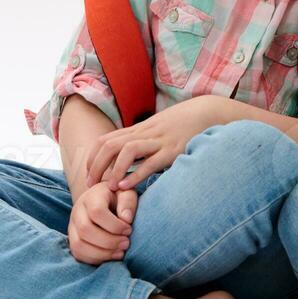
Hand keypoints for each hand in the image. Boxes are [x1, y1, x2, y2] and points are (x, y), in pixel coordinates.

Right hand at [67, 183, 137, 264]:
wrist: (103, 201)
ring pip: (79, 245)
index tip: (129, 229)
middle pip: (85, 230)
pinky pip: (78, 254)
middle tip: (126, 243)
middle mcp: (77, 211)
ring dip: (102, 253)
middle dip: (109, 241)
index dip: (114, 225)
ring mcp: (72, 227)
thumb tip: (126, 219)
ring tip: (120, 252)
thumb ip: (127, 203)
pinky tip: (111, 256)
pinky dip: (96, 259)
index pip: (96, 212)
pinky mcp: (72, 240)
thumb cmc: (118, 198)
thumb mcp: (126, 193)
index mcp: (91, 197)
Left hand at [83, 97, 220, 191]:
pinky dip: (136, 175)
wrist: (208, 111)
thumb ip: (144, 141)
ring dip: (114, 169)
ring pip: (127, 150)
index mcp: (140, 130)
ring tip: (108, 187)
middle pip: (110, 145)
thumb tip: (129, 159)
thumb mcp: (159, 129)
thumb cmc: (183, 124)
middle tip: (91, 185)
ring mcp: (159, 141)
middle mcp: (145, 134)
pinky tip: (127, 186)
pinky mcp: (173, 150)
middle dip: (96, 165)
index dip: (92, 157)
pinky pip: (151, 162)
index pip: (106, 140)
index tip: (89, 174)